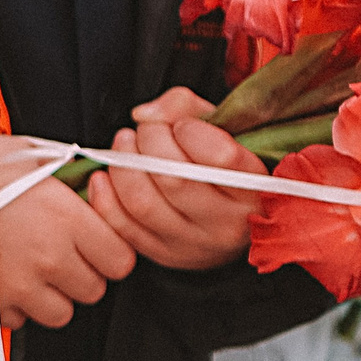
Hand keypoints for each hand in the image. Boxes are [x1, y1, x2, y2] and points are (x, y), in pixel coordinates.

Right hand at [0, 134, 135, 328]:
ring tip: (29, 270)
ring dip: (50, 296)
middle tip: (56, 254)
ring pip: (62, 312)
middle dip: (78, 274)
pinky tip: (3, 279)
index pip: (120, 259)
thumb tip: (86, 174)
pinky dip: (15, 305)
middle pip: (93, 289)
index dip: (108, 252)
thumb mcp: (26, 151)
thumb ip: (64, 168)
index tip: (94, 245)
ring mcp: (24, 284)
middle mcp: (50, 255)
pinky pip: (21, 319)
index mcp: (66, 217)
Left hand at [85, 87, 261, 271]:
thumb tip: (144, 115)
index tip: (182, 125)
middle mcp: (230, 225)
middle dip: (150, 140)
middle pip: (174, 177)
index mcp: (256, 189)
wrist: (223, 214)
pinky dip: (104, 195)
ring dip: (123, 163)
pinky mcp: (164, 255)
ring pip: (143, 202)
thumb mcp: (218, 126)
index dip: (191, 131)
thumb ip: (185, 106)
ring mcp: (195, 245)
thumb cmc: (218, 163)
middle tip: (147, 129)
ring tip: (126, 143)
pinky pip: (122, 226)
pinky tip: (107, 174)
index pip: (222, 158)